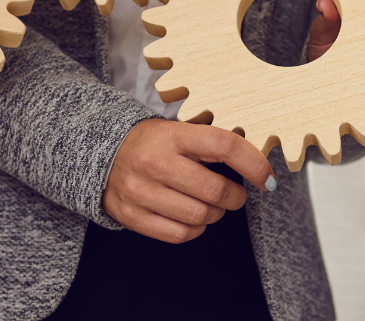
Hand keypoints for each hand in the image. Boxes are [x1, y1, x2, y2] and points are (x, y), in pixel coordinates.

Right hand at [103, 119, 275, 243]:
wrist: (98, 153)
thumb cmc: (148, 143)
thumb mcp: (176, 130)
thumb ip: (210, 142)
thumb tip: (253, 156)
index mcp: (172, 136)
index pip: (224, 146)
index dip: (254, 164)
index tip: (266, 178)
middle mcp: (155, 163)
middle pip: (215, 191)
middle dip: (235, 197)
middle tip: (235, 195)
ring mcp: (141, 192)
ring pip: (200, 217)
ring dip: (215, 215)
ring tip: (210, 205)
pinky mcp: (131, 216)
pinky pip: (179, 234)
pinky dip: (195, 230)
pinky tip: (193, 218)